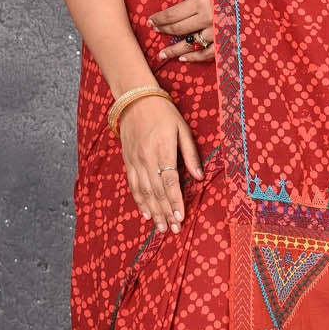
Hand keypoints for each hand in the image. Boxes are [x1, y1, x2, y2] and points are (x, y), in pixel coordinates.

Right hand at [118, 96, 203, 232]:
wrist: (134, 99)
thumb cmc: (164, 113)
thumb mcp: (182, 128)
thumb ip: (190, 154)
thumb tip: (200, 177)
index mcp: (162, 150)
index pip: (169, 182)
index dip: (175, 201)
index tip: (180, 217)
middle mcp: (146, 159)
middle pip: (157, 192)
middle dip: (165, 213)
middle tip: (174, 230)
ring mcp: (135, 161)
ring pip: (144, 192)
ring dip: (153, 212)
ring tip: (161, 228)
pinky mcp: (128, 162)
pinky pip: (133, 186)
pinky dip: (139, 202)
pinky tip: (145, 214)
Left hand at [150, 0, 214, 64]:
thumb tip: (178, 9)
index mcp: (202, 1)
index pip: (173, 14)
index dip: (160, 19)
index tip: (151, 21)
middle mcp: (208, 18)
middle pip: (179, 29)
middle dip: (164, 31)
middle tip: (154, 33)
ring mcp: (218, 33)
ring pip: (191, 44)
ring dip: (175, 50)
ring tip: (163, 54)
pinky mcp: (227, 43)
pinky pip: (207, 54)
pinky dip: (195, 57)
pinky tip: (184, 58)